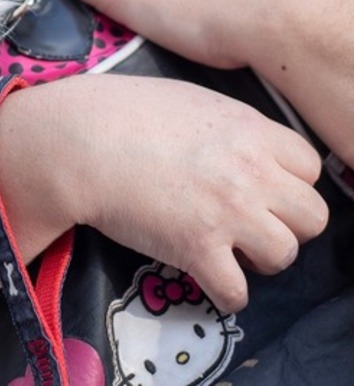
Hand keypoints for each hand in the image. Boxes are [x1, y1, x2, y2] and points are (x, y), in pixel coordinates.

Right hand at [7, 75, 327, 313]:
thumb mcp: (188, 99)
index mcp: (250, 130)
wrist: (79, 139)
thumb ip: (229, 124)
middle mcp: (251, 172)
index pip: (309, 167)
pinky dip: (224, 290)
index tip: (261, 188)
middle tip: (248, 222)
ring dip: (258, 257)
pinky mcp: (198, 249)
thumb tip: (241, 144)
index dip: (287, 181)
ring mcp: (228, 212)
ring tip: (227, 249)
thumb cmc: (122, 111)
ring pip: (285, 255)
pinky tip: (204, 273)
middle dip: (284, 222)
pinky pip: (237, 292)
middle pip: (311, 216)